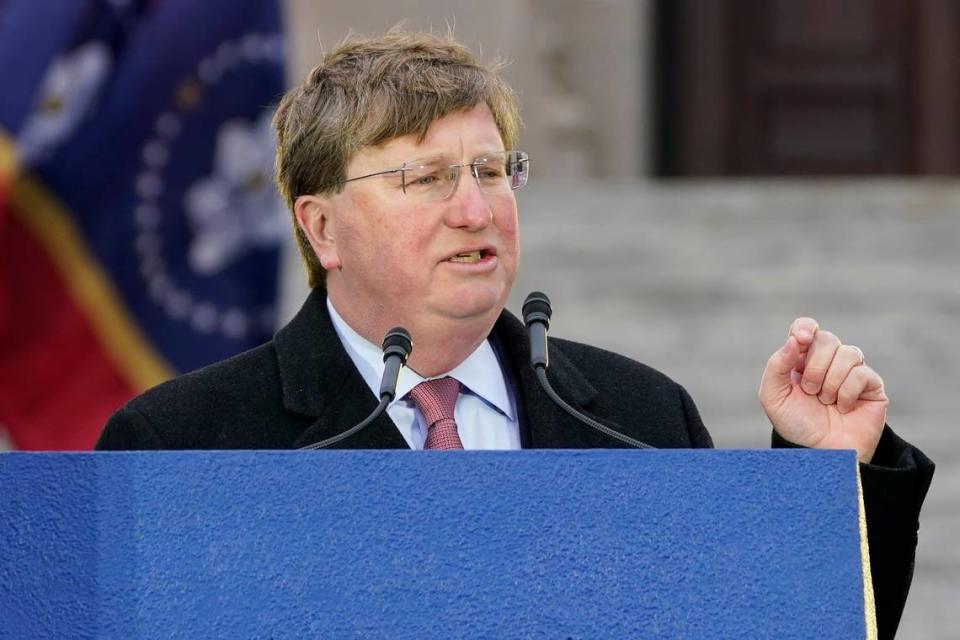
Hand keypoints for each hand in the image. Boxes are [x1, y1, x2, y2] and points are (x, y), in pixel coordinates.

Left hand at [759, 318, 887, 462]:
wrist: (820, 453)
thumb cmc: (796, 425)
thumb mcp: (773, 396)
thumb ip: (777, 366)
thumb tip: (796, 339)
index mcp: (802, 359)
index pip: (806, 327)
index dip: (805, 327)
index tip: (801, 339)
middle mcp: (828, 362)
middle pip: (827, 339)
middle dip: (815, 367)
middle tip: (810, 391)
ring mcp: (852, 372)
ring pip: (848, 352)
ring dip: (830, 381)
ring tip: (826, 402)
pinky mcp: (872, 386)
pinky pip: (862, 373)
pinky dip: (847, 392)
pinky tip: (843, 407)